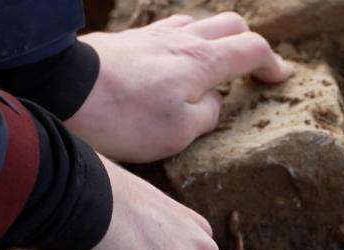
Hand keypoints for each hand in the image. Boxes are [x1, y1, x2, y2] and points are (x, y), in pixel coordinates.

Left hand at [65, 12, 292, 162]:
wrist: (63, 91)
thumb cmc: (123, 118)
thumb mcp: (179, 132)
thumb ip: (207, 114)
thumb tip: (214, 102)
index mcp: (203, 62)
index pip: (252, 50)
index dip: (271, 63)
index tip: (280, 77)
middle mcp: (182, 40)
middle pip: (230, 24)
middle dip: (248, 43)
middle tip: (251, 68)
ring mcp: (153, 35)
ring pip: (197, 22)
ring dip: (213, 39)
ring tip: (211, 64)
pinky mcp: (127, 40)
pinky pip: (166, 30)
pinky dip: (181, 42)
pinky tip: (170, 61)